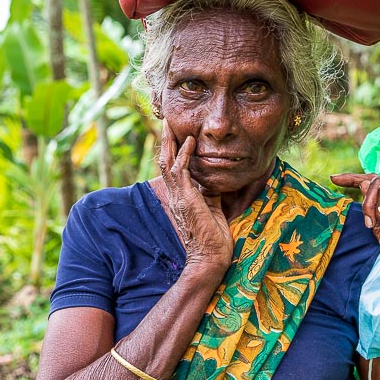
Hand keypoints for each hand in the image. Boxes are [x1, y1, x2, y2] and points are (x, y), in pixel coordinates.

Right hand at [159, 121, 233, 271]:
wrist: (211, 258)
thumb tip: (213, 181)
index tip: (176, 134)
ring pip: (168, 163)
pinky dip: (184, 154)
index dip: (173, 151)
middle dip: (166, 141)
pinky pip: (181, 171)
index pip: (173, 169)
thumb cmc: (214, 239)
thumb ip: (210, 194)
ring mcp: (179, 197)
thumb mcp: (213, 209)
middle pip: (165, 162)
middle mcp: (176, 195)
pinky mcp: (186, 198)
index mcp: (181, 198)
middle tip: (166, 122)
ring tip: (170, 124)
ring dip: (170, 142)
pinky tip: (189, 140)